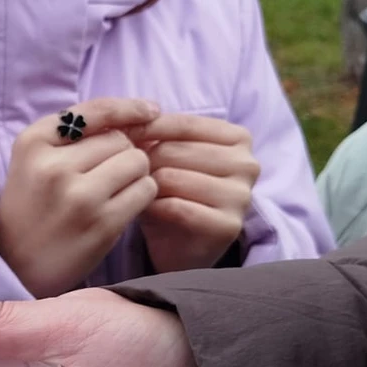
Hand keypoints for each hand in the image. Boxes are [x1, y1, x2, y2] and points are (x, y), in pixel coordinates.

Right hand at [0, 98, 159, 297]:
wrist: (13, 264)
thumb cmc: (32, 208)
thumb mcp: (35, 161)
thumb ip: (76, 137)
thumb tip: (139, 118)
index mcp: (33, 143)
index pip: (95, 112)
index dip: (129, 108)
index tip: (150, 111)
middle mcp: (53, 167)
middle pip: (120, 139)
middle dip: (124, 153)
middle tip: (109, 175)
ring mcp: (79, 196)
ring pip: (137, 162)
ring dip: (136, 174)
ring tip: (116, 190)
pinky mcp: (101, 224)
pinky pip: (145, 191)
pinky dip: (142, 195)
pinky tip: (123, 206)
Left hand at [135, 115, 258, 272]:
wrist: (180, 245)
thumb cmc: (172, 192)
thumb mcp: (165, 155)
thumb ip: (154, 133)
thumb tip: (125, 121)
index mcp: (238, 138)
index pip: (184, 123)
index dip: (146, 127)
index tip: (119, 135)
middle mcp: (247, 164)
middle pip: (174, 150)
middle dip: (143, 161)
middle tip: (127, 174)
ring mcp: (241, 196)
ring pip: (172, 177)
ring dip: (145, 186)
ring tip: (137, 192)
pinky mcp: (228, 225)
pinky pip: (177, 208)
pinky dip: (153, 208)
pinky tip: (146, 210)